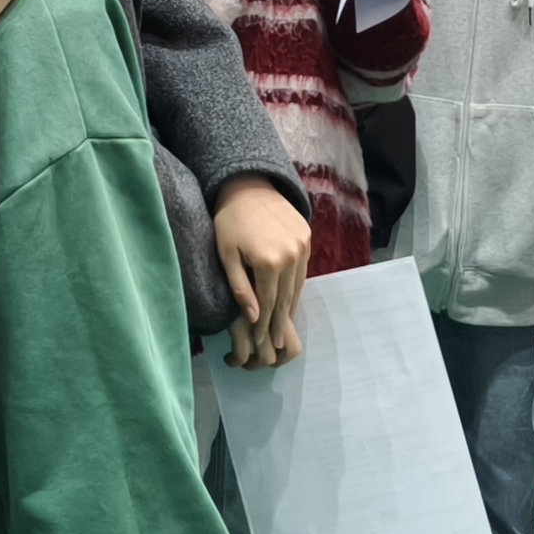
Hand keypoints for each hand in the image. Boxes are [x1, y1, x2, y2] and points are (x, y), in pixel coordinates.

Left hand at [214, 180, 311, 366]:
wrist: (249, 187)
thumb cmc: (229, 222)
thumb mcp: (227, 256)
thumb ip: (240, 288)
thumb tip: (254, 319)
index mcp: (268, 262)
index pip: (269, 304)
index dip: (264, 326)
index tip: (260, 343)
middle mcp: (290, 256)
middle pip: (286, 299)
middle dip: (279, 324)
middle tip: (276, 346)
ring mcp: (302, 246)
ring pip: (297, 286)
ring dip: (290, 308)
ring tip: (283, 328)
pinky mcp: (307, 238)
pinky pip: (302, 271)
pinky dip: (296, 287)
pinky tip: (290, 300)